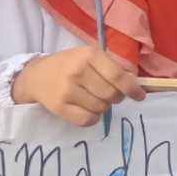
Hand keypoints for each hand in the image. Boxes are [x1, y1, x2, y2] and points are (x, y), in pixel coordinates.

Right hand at [11, 45, 146, 126]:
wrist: (36, 76)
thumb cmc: (70, 65)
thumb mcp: (89, 57)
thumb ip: (112, 67)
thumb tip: (135, 83)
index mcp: (89, 55)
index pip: (117, 75)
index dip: (132, 88)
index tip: (140, 96)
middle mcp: (78, 71)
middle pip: (111, 94)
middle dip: (116, 97)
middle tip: (111, 95)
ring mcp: (67, 90)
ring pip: (101, 108)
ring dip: (103, 107)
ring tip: (95, 98)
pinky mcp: (59, 107)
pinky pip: (87, 120)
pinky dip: (93, 118)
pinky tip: (89, 110)